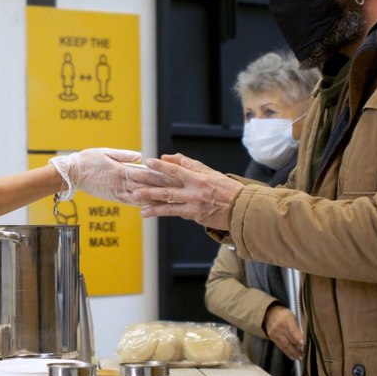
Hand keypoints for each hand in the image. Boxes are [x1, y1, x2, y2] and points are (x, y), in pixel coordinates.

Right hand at [49, 148, 173, 203]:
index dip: (161, 175)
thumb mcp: (105, 152)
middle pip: (147, 187)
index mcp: (121, 170)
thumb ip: (124, 155)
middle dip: (164, 188)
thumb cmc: (87, 160)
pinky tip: (153, 207)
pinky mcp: (114, 198)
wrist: (72, 174)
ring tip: (171, 201)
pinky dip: (143, 205)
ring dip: (156, 199)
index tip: (174, 175)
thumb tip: (141, 157)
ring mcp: (118, 193)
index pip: (145, 174)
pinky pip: (131, 203)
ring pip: (141, 198)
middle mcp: (121, 183)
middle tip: (179, 190)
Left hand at [129, 153, 244, 229]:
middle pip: (167, 192)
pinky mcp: (196, 218)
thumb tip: (169, 157)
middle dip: (149, 192)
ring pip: (169, 208)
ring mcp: (194, 207)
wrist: (242, 208)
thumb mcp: (209, 172)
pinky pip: (179, 214)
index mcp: (198, 179)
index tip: (148, 163)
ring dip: (153, 209)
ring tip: (141, 210)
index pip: (175, 170)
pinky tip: (155, 213)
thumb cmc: (227, 188)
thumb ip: (189, 164)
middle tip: (134, 191)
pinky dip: (167, 213)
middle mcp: (194, 193)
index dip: (160, 166)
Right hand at [262, 305, 304, 360]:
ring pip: (285, 345)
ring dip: (292, 352)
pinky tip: (292, 356)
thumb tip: (304, 337)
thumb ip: (297, 325)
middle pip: (289, 339)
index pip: (292, 329)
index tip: (303, 344)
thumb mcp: (292, 315)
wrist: (268, 313)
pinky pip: (280, 346)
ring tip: (299, 358)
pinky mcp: (271, 338)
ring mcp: (274, 333)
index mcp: (286, 318)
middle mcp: (279, 326)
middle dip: (297, 348)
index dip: (298, 337)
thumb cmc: (284, 314)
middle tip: (303, 355)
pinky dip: (287, 352)